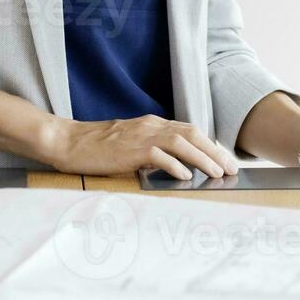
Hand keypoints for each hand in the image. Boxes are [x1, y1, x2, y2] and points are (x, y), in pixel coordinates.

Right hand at [43, 115, 239, 178]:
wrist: (68, 141)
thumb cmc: (96, 146)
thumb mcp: (129, 143)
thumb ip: (152, 149)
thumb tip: (176, 165)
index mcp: (150, 123)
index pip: (188, 130)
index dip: (210, 145)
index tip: (225, 159)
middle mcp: (149, 125)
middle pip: (191, 133)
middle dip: (214, 151)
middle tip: (231, 168)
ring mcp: (139, 135)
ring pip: (180, 141)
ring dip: (202, 158)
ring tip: (217, 173)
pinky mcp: (129, 149)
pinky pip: (158, 155)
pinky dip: (175, 165)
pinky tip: (186, 176)